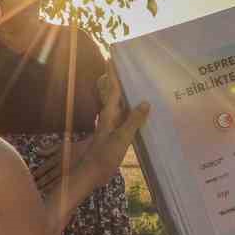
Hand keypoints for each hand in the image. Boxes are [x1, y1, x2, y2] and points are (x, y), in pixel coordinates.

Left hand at [36, 75, 148, 199]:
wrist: (89, 176)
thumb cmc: (104, 157)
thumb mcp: (121, 139)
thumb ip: (133, 121)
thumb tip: (145, 102)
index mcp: (108, 116)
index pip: (112, 90)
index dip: (113, 74)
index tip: (112, 58)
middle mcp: (107, 119)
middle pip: (113, 95)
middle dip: (117, 81)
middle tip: (124, 67)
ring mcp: (109, 129)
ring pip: (117, 107)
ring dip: (124, 96)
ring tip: (133, 86)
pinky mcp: (111, 138)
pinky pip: (122, 120)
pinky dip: (129, 113)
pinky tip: (136, 115)